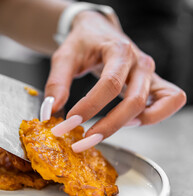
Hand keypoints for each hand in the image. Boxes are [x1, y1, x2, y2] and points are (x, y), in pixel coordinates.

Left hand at [45, 11, 185, 151]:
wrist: (98, 29)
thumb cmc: (83, 42)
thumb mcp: (64, 56)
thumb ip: (56, 83)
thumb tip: (50, 112)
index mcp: (118, 50)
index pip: (109, 84)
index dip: (89, 107)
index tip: (68, 123)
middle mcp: (139, 62)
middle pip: (134, 101)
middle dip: (107, 126)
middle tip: (81, 141)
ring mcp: (150, 73)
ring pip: (154, 105)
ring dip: (131, 124)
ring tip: (105, 130)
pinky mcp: (154, 82)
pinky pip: (169, 101)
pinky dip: (154, 116)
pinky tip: (130, 122)